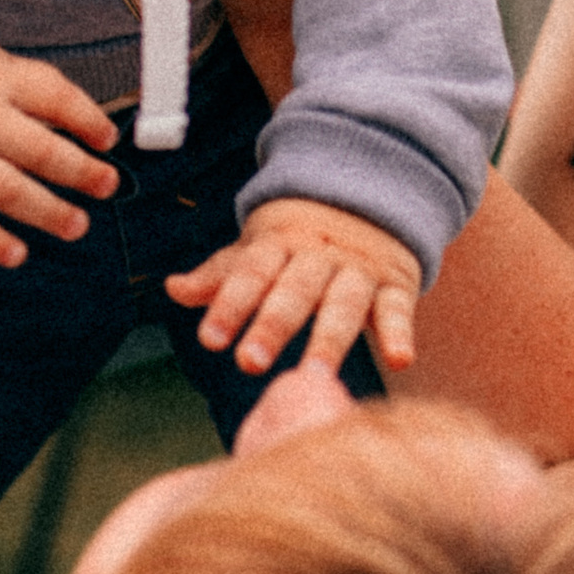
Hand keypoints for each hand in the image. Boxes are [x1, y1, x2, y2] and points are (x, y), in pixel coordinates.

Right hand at [0, 37, 120, 264]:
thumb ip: (29, 90)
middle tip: (107, 186)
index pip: (53, 96)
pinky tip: (17, 254)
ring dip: (48, 211)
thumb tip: (88, 130)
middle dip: (80, 171)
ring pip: (7, 189)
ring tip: (77, 225)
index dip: (86, 119)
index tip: (108, 140)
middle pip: (39, 149)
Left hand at [167, 196, 422, 378]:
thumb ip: (220, 275)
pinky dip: (400, 334)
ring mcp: (359, 270)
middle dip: (273, 325)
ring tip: (314, 376)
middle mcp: (319, 256)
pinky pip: (397, 309)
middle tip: (249, 362)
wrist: (369, 196)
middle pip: (294, 291)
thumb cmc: (300, 240)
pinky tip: (399, 361)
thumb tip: (173, 289)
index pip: (251, 273)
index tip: (210, 339)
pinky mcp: (395, 284)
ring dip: (328, 340)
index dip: (230, 305)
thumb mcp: (259, 249)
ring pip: (343, 304)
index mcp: (279, 244)